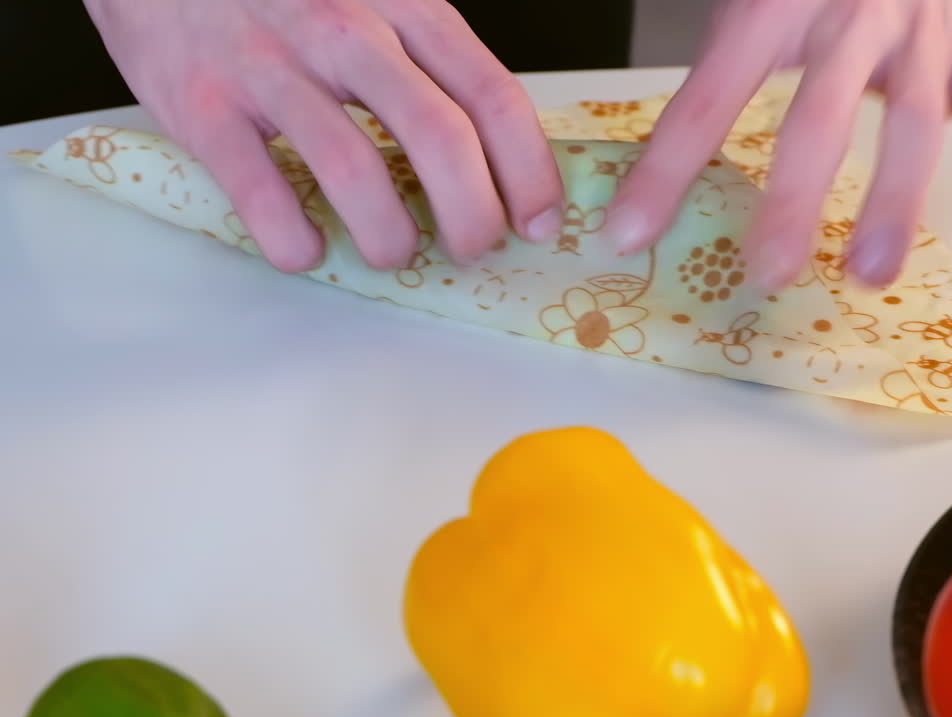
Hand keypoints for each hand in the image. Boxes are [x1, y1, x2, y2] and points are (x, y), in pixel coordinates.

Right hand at [85, 0, 565, 272]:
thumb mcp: (376, 2)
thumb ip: (431, 65)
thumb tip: (497, 159)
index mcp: (403, 6)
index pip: (492, 95)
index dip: (529, 171)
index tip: (539, 223)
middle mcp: (346, 31)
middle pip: (440, 139)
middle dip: (472, 217)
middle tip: (470, 248)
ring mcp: (273, 67)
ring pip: (358, 172)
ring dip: (390, 237)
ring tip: (391, 251)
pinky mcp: (206, 106)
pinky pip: (263, 194)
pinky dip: (296, 241)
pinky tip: (307, 247)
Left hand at [605, 0, 951, 289]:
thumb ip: (716, 67)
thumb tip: (649, 157)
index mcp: (774, 5)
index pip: (709, 94)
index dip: (666, 168)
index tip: (628, 236)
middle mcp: (854, 17)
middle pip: (821, 114)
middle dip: (796, 199)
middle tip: (769, 273)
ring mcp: (925, 34)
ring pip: (919, 121)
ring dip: (896, 201)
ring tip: (868, 274)